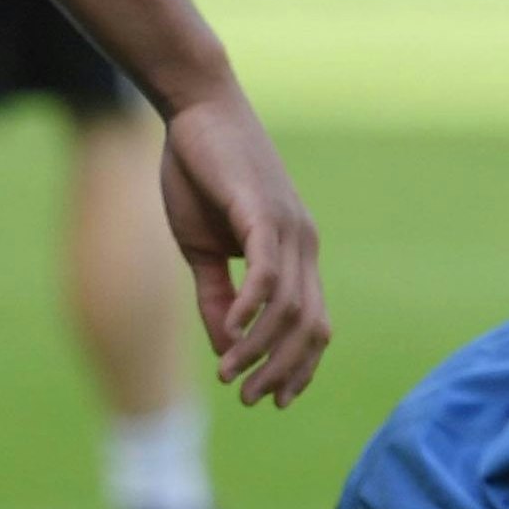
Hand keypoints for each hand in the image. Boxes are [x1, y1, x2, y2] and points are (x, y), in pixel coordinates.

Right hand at [160, 91, 327, 407]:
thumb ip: (215, 296)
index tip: (275, 400)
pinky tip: (233, 333)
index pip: (313, 324)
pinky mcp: (262, 211)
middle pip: (311, 326)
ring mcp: (288, 227)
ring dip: (262, 348)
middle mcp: (303, 244)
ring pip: (289, 307)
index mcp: (294, 252)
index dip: (299, 367)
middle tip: (251, 399)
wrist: (195, 108)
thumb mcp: (201, 247)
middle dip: (283, 370)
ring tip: (231, 373)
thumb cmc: (198, 171)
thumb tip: (224, 346)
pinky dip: (253, 308)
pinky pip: (266, 272)